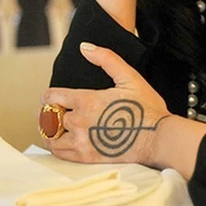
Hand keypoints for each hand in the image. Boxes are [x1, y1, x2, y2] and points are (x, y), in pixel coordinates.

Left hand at [41, 42, 171, 165]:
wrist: (157, 138)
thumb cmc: (146, 109)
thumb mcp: (129, 76)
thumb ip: (106, 58)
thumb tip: (85, 47)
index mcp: (86, 100)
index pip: (51, 97)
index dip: (48, 96)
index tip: (52, 97)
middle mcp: (79, 121)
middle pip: (49, 117)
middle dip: (50, 112)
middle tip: (54, 112)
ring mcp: (82, 141)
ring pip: (51, 137)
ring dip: (50, 131)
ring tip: (57, 127)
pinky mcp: (87, 157)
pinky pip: (61, 154)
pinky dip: (57, 147)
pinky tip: (63, 142)